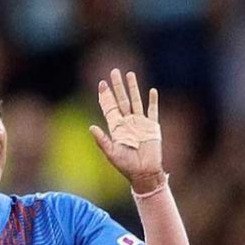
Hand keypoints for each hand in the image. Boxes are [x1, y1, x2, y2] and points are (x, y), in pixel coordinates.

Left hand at [90, 69, 162, 187]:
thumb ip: (102, 140)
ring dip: (133, 88)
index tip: (101, 84)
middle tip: (114, 71)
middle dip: (117, 86)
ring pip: (136, 101)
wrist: (144, 174)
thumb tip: (91, 127)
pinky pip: (152, 111)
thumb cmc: (126, 166)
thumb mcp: (111, 153)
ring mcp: (140, 123)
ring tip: (130, 74)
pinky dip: (153, 101)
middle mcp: (128, 123)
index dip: (105, 96)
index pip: (109, 108)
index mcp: (116, 128)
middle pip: (122, 100)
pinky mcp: (152, 128)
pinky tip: (152, 91)